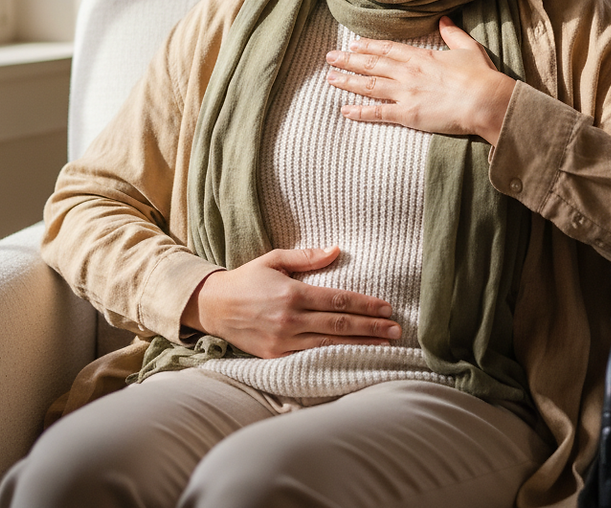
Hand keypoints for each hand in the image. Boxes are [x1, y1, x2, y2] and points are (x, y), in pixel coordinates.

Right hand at [181, 246, 400, 357]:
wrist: (213, 307)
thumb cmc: (247, 279)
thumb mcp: (275, 259)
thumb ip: (307, 258)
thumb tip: (337, 250)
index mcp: (293, 294)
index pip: (339, 300)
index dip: (366, 305)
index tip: (387, 307)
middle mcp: (290, 320)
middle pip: (340, 325)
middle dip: (372, 328)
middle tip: (397, 329)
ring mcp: (283, 342)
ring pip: (330, 346)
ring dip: (361, 346)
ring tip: (385, 345)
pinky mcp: (275, 357)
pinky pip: (311, 358)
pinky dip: (335, 358)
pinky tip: (354, 358)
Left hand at [324, 16, 514, 145]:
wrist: (486, 101)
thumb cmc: (480, 76)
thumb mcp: (467, 48)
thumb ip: (452, 33)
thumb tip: (443, 19)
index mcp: (421, 56)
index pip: (387, 49)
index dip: (368, 46)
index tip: (353, 43)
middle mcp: (407, 72)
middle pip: (371, 64)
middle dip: (349, 60)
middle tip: (330, 57)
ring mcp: (405, 93)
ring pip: (369, 85)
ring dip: (348, 81)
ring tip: (330, 78)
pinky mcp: (407, 114)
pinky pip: (377, 113)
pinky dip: (359, 111)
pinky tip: (345, 110)